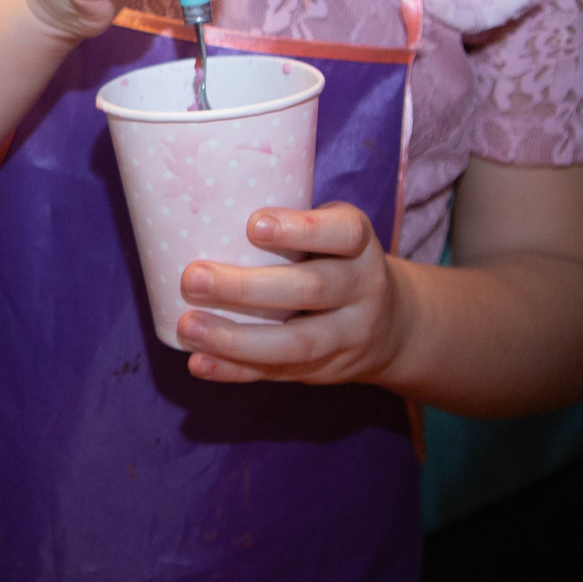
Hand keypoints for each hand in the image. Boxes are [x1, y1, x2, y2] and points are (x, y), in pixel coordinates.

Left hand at [178, 205, 406, 384]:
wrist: (394, 326)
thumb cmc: (334, 262)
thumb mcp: (330, 235)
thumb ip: (288, 224)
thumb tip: (198, 209)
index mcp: (358, 247)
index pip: (343, 233)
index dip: (302, 229)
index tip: (254, 225)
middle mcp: (362, 290)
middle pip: (310, 290)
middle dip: (246, 288)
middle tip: (193, 278)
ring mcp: (348, 335)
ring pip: (296, 342)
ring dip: (235, 338)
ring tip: (188, 326)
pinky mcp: (326, 369)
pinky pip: (279, 372)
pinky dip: (235, 370)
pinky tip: (199, 363)